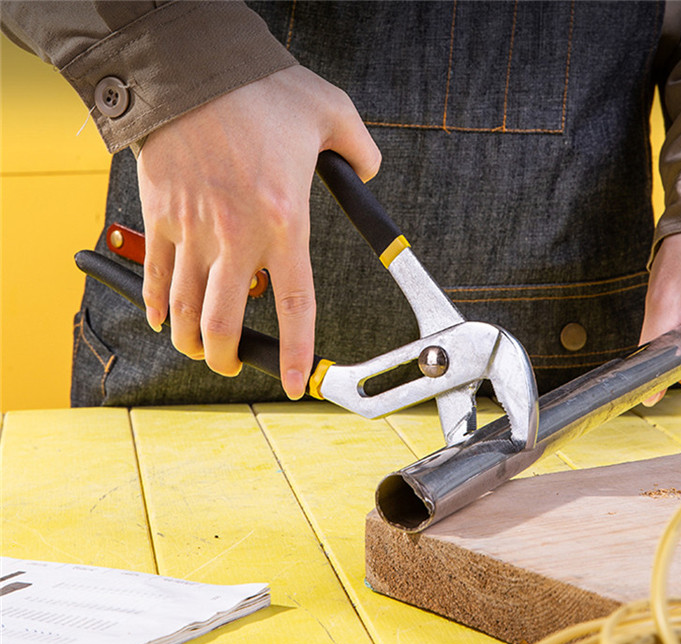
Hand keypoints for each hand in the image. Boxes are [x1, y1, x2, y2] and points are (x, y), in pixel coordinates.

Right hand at [136, 65, 380, 397]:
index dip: (298, 355)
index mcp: (284, 222)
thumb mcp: (330, 112)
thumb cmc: (256, 88)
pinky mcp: (160, 215)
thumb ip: (359, 149)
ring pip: (184, 309)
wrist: (189, 65)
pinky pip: (154, 274)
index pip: (295, 308)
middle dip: (227, 358)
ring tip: (198, 349)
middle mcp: (237, 237)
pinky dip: (156, 305)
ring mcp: (192, 230)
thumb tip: (368, 167)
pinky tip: (162, 318)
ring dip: (189, 341)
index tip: (299, 383)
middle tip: (233, 364)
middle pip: (223, 324)